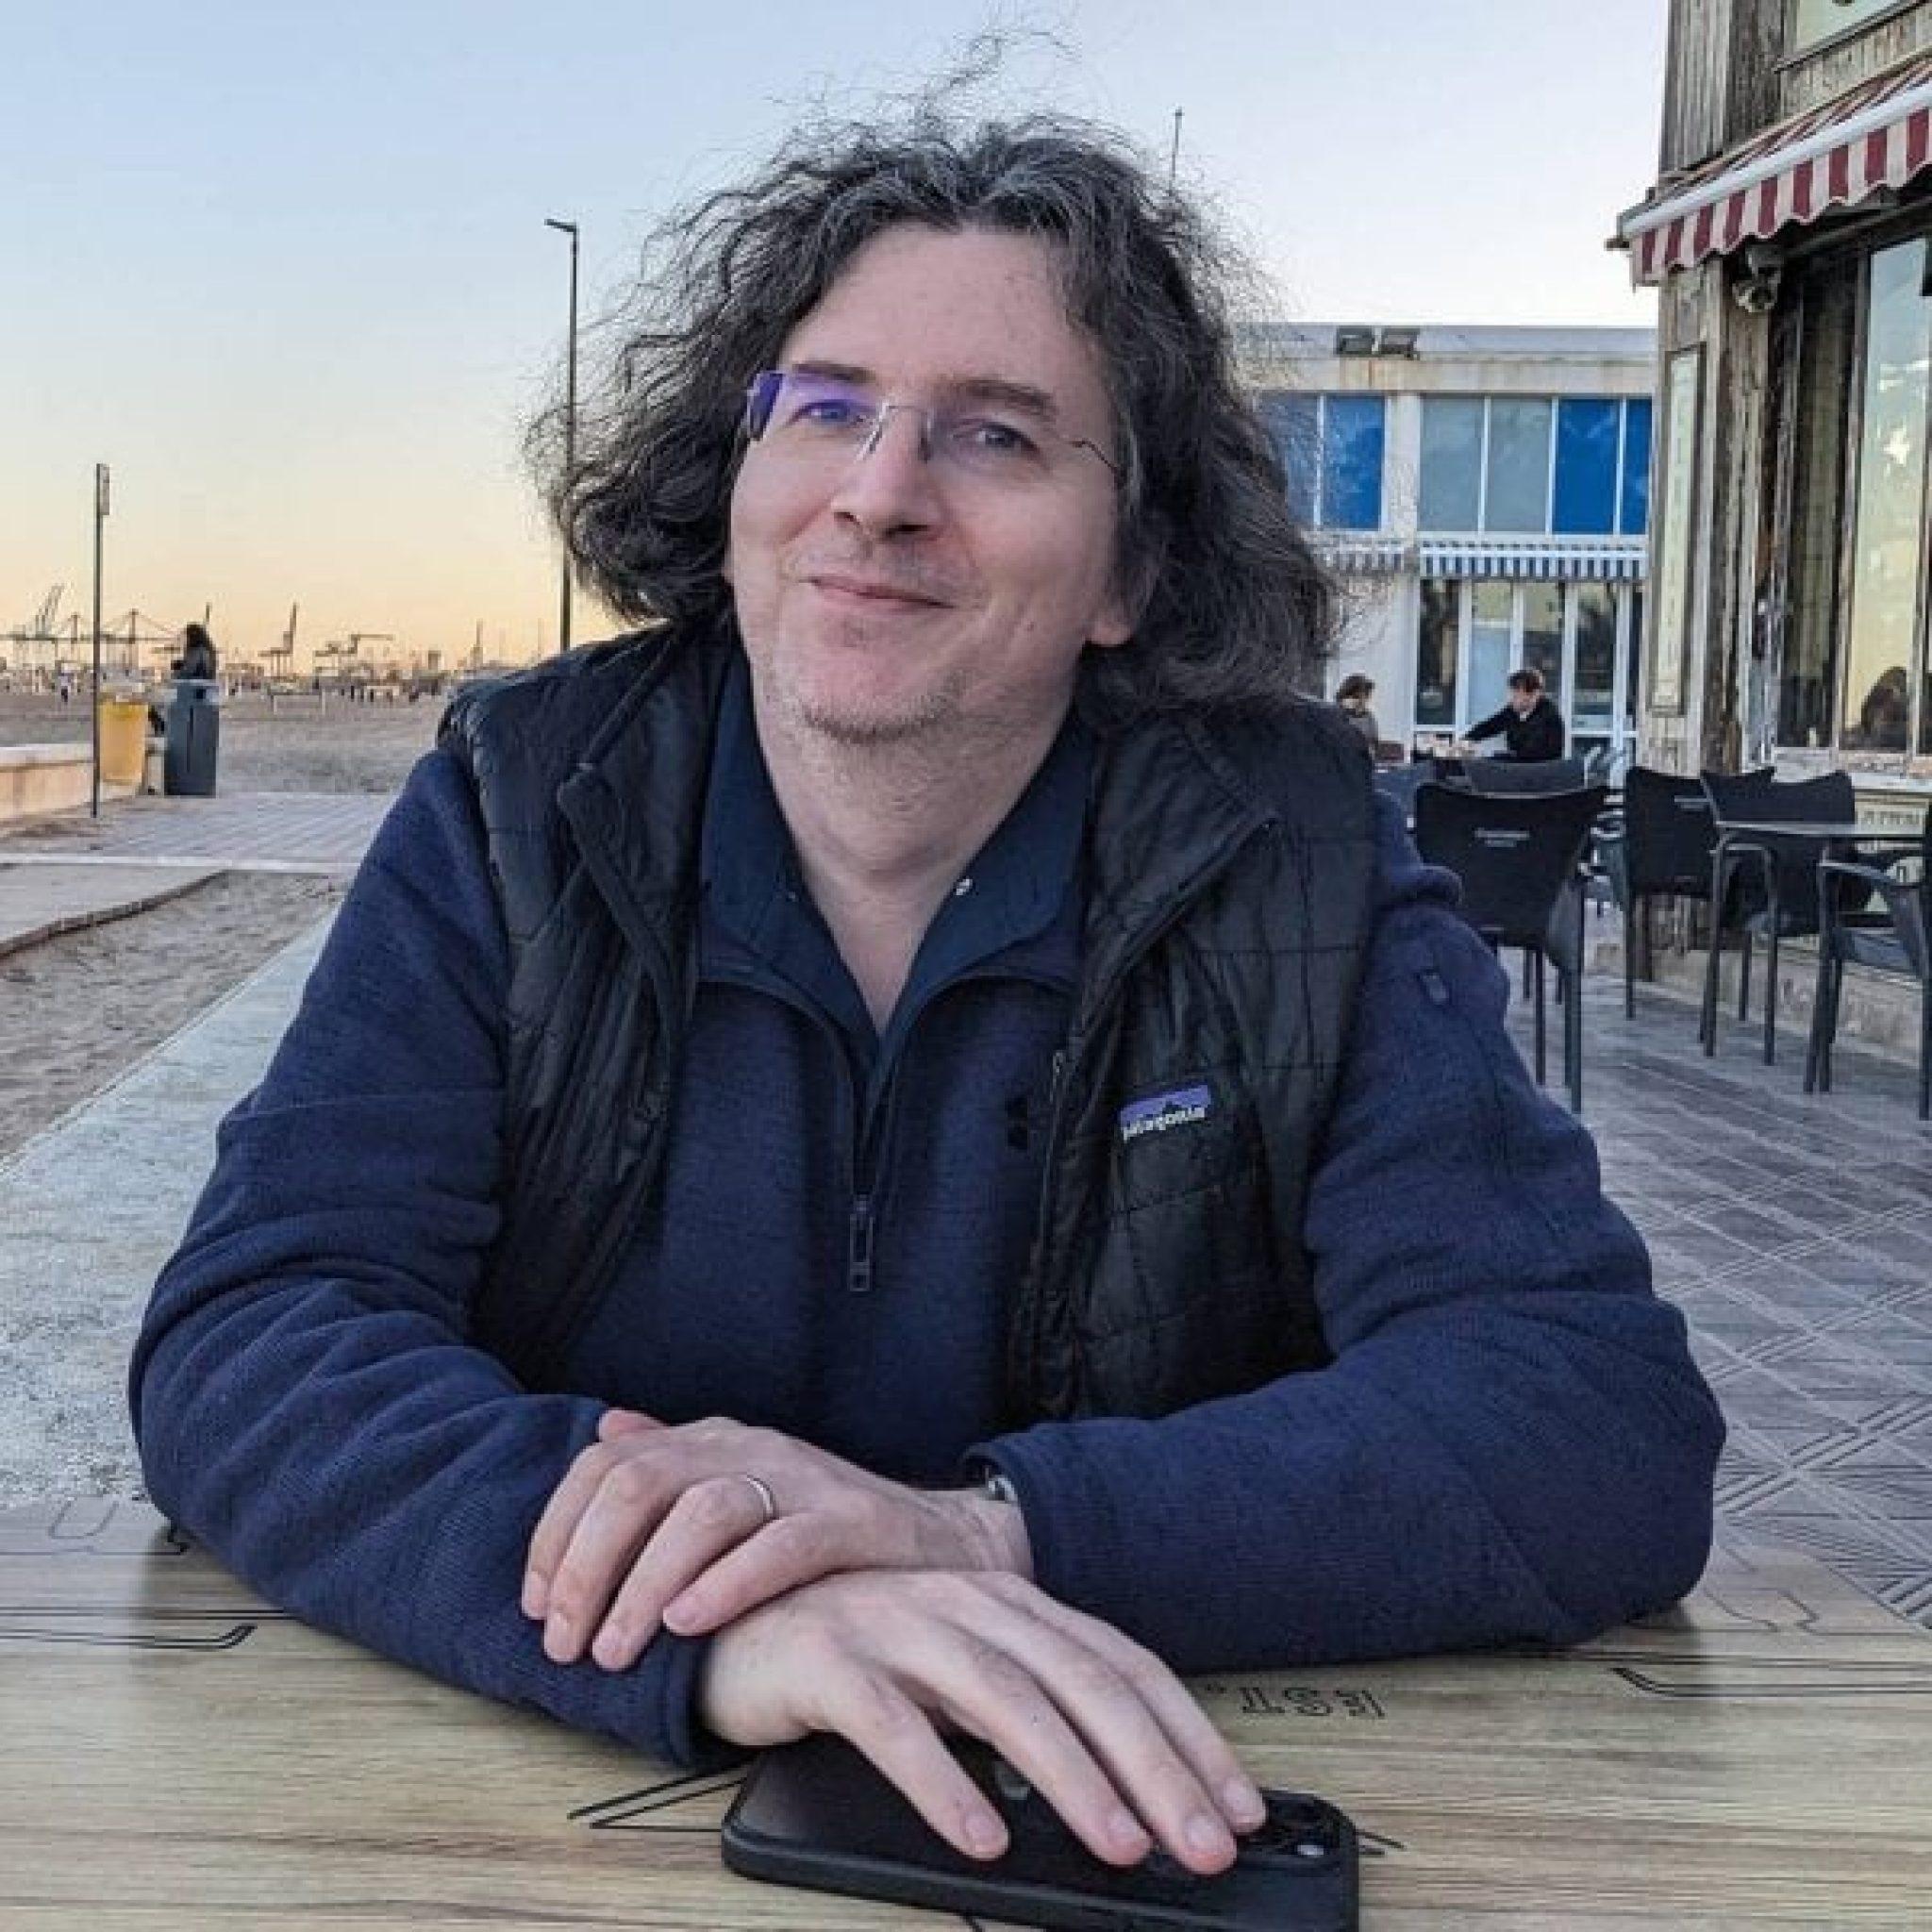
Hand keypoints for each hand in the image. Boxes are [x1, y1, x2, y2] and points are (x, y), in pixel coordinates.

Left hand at [522, 1410, 1030, 1668]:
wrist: (937, 1544)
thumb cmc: (820, 1530)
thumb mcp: (738, 1487)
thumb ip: (671, 1462)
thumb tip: (604, 1433)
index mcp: (710, 1439)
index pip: (606, 1466)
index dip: (556, 1533)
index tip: (533, 1605)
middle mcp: (746, 1447)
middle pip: (641, 1486)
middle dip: (587, 1568)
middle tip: (565, 1644)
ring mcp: (798, 1479)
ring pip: (701, 1514)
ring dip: (645, 1585)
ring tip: (618, 1649)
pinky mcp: (847, 1521)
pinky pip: (779, 1545)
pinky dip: (727, 1584)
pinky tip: (689, 1623)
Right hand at [699, 1568, 1265, 1874]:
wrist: (726, 1613)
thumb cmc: (857, 1655)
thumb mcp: (957, 1675)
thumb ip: (1029, 1718)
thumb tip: (1126, 1805)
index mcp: (1010, 1603)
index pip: (1123, 1666)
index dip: (1188, 1736)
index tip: (1239, 1809)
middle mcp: (966, 1603)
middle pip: (1081, 1684)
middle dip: (1154, 1769)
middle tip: (1202, 1848)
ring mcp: (897, 1625)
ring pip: (1005, 1701)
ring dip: (1072, 1779)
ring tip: (1120, 1847)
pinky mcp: (829, 1660)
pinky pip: (894, 1725)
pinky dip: (943, 1784)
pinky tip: (981, 1840)